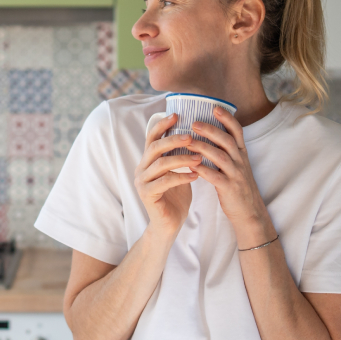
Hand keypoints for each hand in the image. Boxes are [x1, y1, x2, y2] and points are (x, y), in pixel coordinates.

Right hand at [135, 113, 201, 234]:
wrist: (169, 225)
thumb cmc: (176, 197)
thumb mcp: (178, 172)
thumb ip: (179, 155)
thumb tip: (193, 133)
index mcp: (147, 161)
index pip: (151, 138)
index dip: (162, 125)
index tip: (177, 114)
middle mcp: (141, 169)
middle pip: (154, 147)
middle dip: (173, 139)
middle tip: (191, 136)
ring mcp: (142, 182)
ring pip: (161, 163)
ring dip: (182, 159)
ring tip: (199, 158)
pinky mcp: (147, 195)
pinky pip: (165, 181)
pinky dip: (182, 177)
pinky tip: (196, 176)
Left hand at [187, 107, 276, 248]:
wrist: (249, 212)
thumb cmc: (237, 186)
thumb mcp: (236, 165)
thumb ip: (226, 151)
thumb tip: (209, 134)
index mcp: (241, 154)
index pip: (237, 131)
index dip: (227, 118)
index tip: (215, 107)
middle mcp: (240, 161)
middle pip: (227, 140)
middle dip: (211, 129)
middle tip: (194, 122)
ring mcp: (236, 174)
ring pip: (219, 156)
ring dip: (202, 147)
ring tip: (187, 141)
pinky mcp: (229, 188)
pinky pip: (214, 176)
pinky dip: (202, 169)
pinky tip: (190, 164)